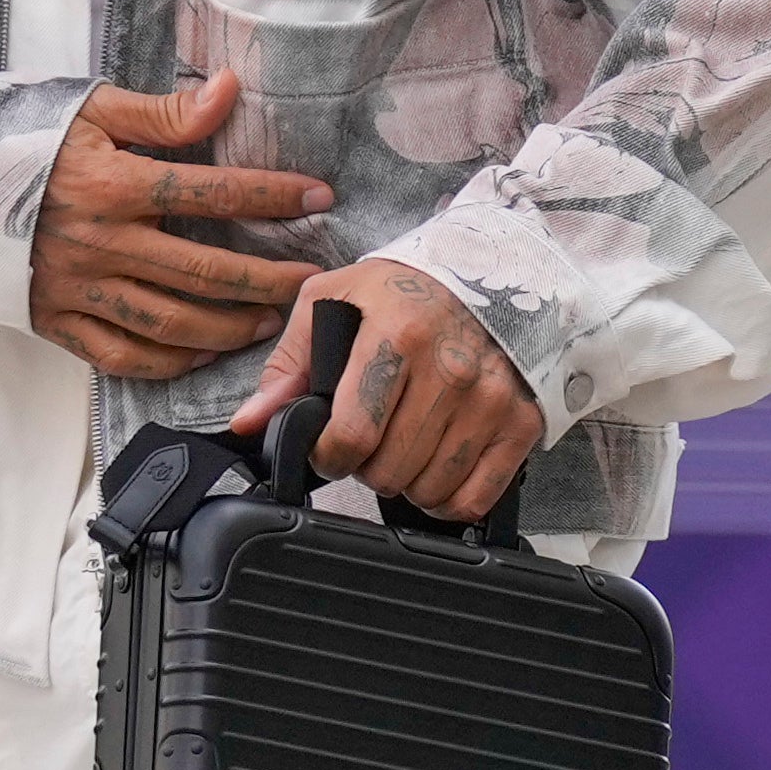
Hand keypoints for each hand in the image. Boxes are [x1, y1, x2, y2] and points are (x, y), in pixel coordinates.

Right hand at [27, 72, 328, 378]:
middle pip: (204, 271)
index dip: (272, 196)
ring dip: (229, 328)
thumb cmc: (29, 144)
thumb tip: (228, 93)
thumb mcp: (91, 111)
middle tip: (310, 281)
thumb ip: (162, 112)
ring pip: (170, 322)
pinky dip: (169, 362)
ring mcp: (80, 290)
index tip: (320, 197)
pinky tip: (203, 355)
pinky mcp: (58, 323)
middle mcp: (103, 244)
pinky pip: (122, 356)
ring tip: (271, 323)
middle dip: (269, 279)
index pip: (211, 193)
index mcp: (114, 186)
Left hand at [233, 259, 544, 524]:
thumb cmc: (403, 289)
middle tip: (371, 441)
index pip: (351, 434)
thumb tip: (250, 422)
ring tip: (404, 447)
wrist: (490, 269)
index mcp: (397, 336)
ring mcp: (490, 399)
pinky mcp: (520, 421)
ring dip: (407, 482)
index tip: (328, 447)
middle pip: (388, 471)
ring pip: (429, 489)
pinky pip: (475, 497)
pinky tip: (436, 474)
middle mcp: (450, 369)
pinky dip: (448, 500)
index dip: (327, 455)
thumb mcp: (333, 301)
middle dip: (367, 466)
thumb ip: (289, 366)